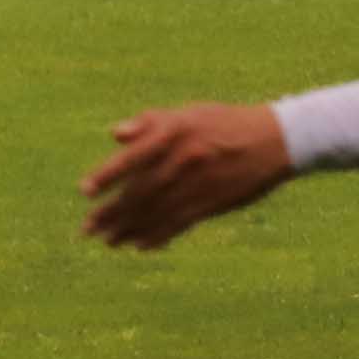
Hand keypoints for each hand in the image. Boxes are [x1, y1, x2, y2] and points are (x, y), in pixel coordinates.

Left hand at [81, 102, 292, 249]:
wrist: (274, 140)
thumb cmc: (223, 122)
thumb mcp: (186, 113)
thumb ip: (148, 122)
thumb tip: (114, 135)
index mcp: (173, 135)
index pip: (132, 159)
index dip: (107, 176)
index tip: (84, 192)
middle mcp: (183, 162)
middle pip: (140, 193)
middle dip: (111, 213)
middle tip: (87, 229)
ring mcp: (199, 185)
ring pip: (157, 213)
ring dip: (129, 229)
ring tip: (107, 242)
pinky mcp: (213, 204)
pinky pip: (181, 224)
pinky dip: (159, 236)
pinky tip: (141, 245)